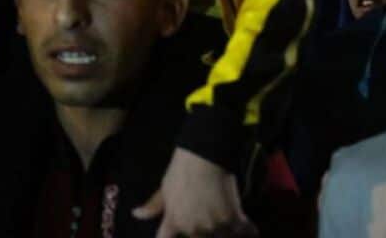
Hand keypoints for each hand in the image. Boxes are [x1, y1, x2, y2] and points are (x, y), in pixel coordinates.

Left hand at [133, 147, 257, 237]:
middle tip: (213, 219)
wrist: (204, 156)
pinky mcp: (233, 220)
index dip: (174, 236)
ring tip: (230, 225)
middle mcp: (193, 228)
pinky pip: (246, 232)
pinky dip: (249, 230)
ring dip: (229, 233)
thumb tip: (136, 214)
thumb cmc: (182, 170)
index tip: (187, 232)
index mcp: (174, 222)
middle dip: (209, 234)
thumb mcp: (164, 188)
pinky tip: (249, 227)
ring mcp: (213, 226)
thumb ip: (153, 206)